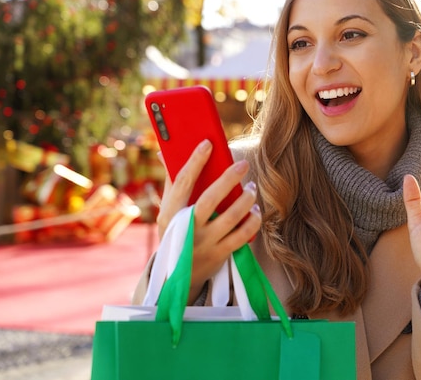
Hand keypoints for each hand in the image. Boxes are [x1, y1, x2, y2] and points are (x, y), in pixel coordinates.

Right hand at [157, 140, 261, 302]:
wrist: (178, 277)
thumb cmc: (176, 233)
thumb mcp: (168, 212)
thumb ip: (171, 184)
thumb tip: (164, 150)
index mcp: (170, 214)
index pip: (182, 183)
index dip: (195, 161)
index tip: (208, 143)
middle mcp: (187, 229)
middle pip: (209, 200)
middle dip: (228, 179)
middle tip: (243, 165)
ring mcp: (204, 243)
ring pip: (230, 218)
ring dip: (245, 200)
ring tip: (252, 188)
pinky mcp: (220, 254)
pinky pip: (242, 236)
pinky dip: (252, 221)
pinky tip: (255, 211)